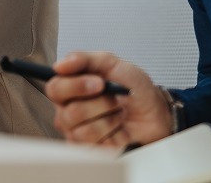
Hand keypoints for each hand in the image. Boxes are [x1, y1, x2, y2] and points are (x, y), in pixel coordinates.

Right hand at [45, 52, 171, 147]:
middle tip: (116, 100)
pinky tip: (119, 130)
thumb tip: (60, 65)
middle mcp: (69, 111)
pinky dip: (113, 137)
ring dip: (110, 121)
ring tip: (119, 115)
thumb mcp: (112, 64)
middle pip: (69, 112)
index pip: (55, 88)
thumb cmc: (134, 89)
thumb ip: (84, 59)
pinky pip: (94, 148)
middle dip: (100, 105)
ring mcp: (77, 132)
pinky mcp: (90, 150)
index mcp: (70, 88)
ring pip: (83, 131)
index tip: (99, 83)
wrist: (156, 114)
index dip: (75, 86)